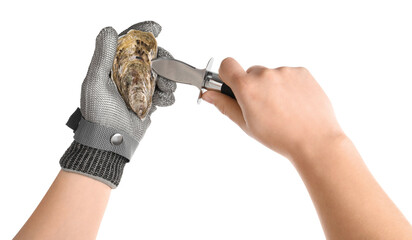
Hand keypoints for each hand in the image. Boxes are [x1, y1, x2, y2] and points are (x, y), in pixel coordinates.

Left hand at [80, 21, 175, 152]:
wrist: (110, 142)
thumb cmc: (99, 114)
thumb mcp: (96, 83)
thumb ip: (102, 56)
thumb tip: (109, 30)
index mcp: (112, 66)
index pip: (127, 43)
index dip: (142, 32)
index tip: (156, 28)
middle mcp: (126, 74)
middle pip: (150, 57)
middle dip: (163, 61)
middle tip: (167, 68)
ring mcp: (138, 88)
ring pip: (160, 75)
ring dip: (168, 79)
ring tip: (167, 90)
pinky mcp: (148, 102)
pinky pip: (163, 93)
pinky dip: (167, 96)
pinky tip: (163, 102)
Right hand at [202, 57, 343, 159]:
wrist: (315, 141)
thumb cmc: (280, 137)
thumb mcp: (246, 125)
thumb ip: (225, 105)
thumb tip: (208, 94)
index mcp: (247, 87)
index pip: (226, 65)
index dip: (226, 74)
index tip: (231, 84)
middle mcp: (265, 75)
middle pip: (250, 72)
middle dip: (252, 86)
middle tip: (262, 107)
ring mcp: (285, 72)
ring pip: (271, 75)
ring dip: (272, 86)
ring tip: (282, 109)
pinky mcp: (302, 72)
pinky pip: (289, 74)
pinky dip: (289, 86)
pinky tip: (294, 104)